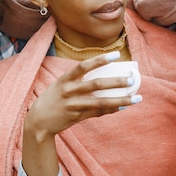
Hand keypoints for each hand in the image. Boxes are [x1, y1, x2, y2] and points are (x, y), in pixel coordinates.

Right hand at [25, 52, 141, 140]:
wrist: (38, 120)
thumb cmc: (54, 99)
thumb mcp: (61, 85)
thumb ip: (78, 81)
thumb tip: (102, 76)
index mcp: (65, 79)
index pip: (84, 65)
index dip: (100, 59)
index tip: (117, 55)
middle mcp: (69, 90)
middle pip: (96, 84)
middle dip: (116, 81)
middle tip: (131, 79)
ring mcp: (73, 105)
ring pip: (101, 101)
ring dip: (120, 100)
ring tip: (136, 98)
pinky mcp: (77, 117)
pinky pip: (98, 112)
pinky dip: (111, 109)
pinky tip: (123, 106)